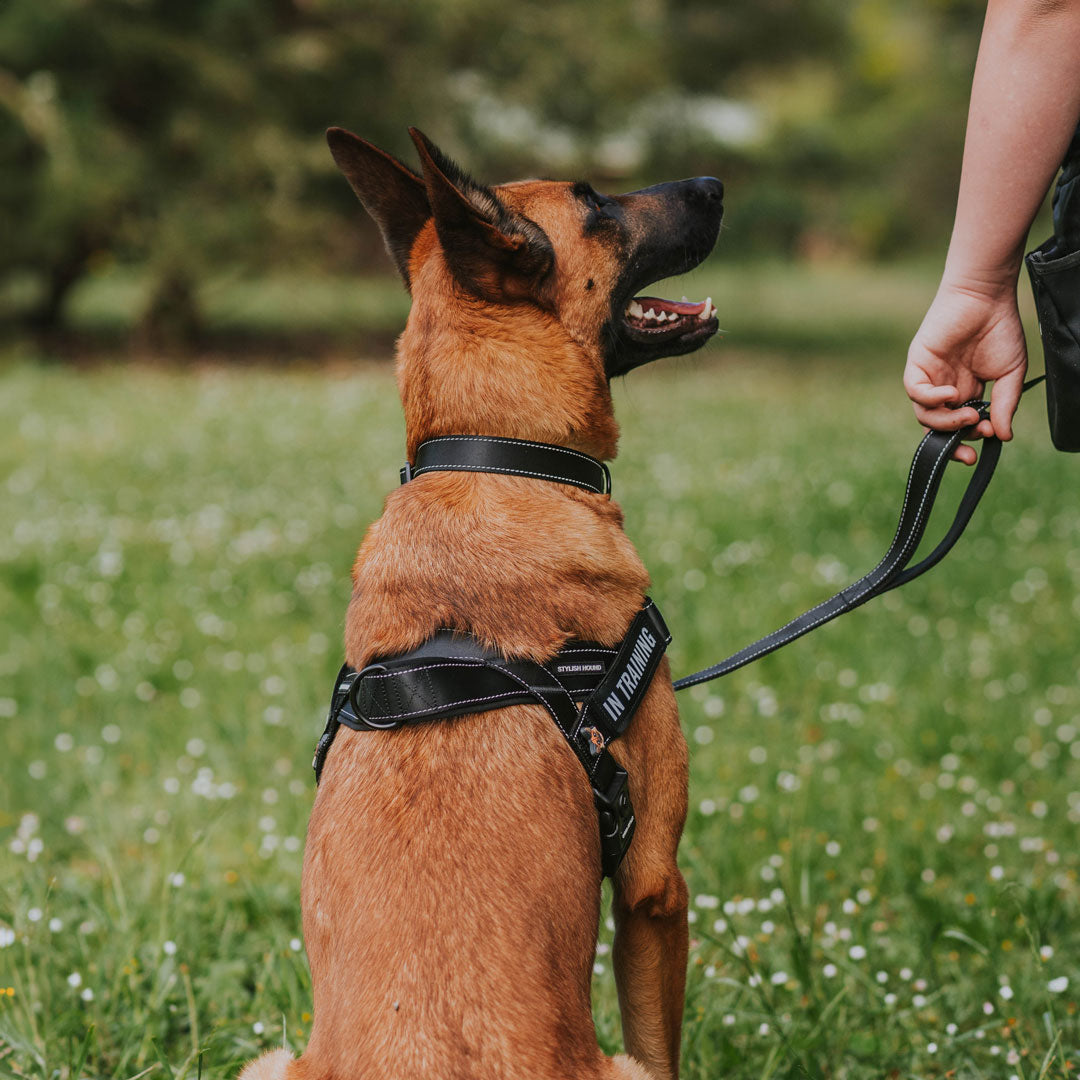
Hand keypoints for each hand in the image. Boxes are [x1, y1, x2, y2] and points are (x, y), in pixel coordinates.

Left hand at [904, 281, 1027, 464]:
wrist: (987, 297)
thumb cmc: (1000, 330)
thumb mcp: (1010, 374)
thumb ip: (1005, 405)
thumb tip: (1003, 437)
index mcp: (965, 393)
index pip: (956, 427)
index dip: (964, 441)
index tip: (980, 449)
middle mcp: (943, 389)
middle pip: (936, 427)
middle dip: (953, 439)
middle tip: (975, 437)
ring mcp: (929, 377)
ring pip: (924, 415)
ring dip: (946, 422)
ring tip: (971, 414)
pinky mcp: (917, 363)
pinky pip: (915, 392)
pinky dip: (931, 399)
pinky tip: (952, 396)